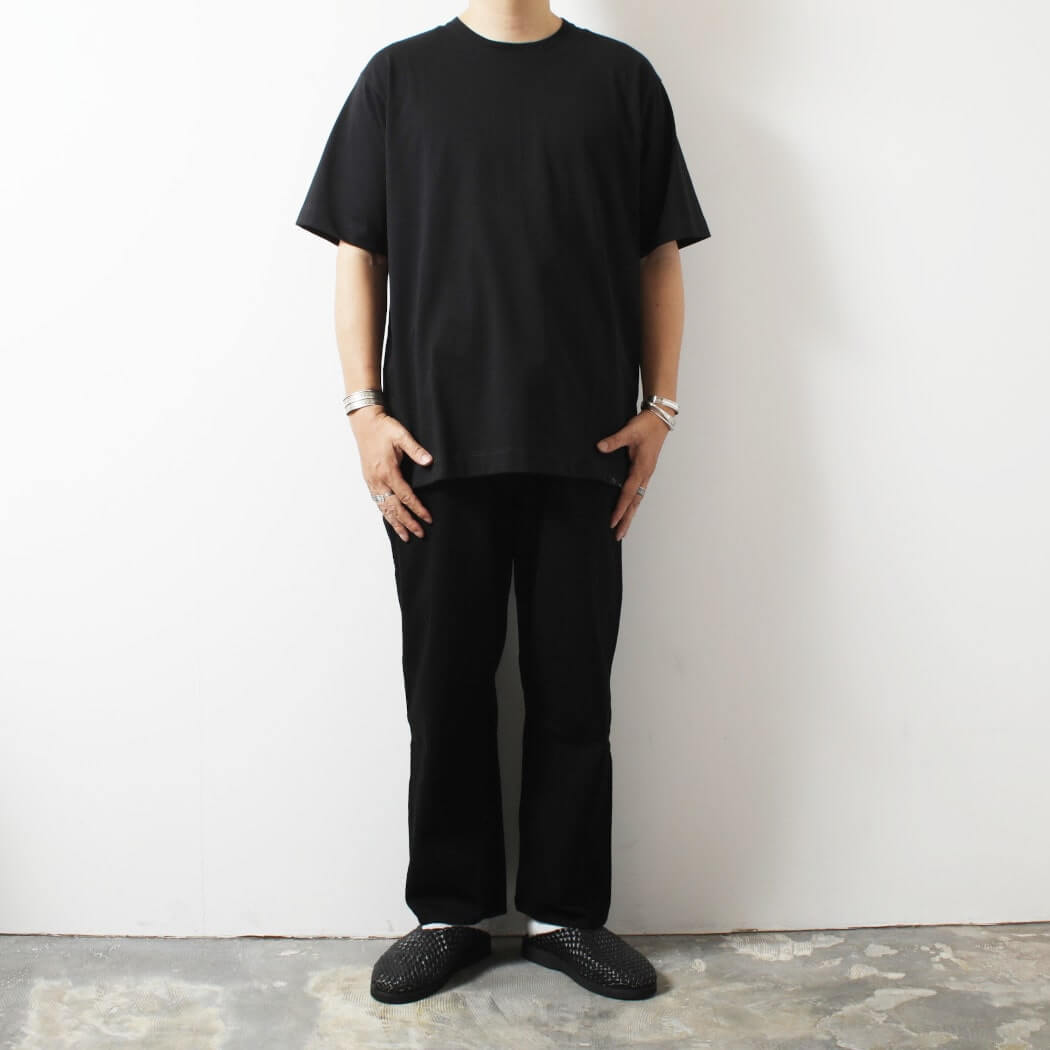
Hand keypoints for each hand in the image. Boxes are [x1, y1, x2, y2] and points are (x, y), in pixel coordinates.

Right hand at [349, 405, 433, 541]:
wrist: (364, 423)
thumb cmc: (383, 428)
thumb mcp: (402, 435)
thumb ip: (416, 450)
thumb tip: (428, 461)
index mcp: (387, 471)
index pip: (405, 496)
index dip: (417, 509)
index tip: (428, 518)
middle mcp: (378, 480)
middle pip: (394, 507)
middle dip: (407, 522)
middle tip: (419, 534)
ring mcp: (372, 482)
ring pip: (384, 508)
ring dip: (395, 523)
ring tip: (405, 536)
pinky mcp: (369, 480)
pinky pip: (377, 502)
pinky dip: (385, 514)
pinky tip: (391, 521)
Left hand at [595, 408, 671, 540]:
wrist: (660, 418)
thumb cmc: (646, 425)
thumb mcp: (629, 431)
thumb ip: (614, 440)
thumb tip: (599, 447)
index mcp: (641, 469)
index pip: (628, 493)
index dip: (620, 508)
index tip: (612, 521)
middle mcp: (645, 475)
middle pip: (635, 503)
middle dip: (627, 520)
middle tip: (619, 536)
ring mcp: (646, 474)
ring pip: (638, 499)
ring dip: (630, 514)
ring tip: (623, 528)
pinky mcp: (645, 471)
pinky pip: (639, 492)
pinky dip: (633, 503)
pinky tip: (628, 509)